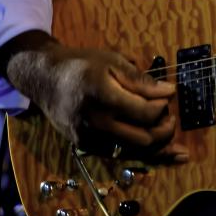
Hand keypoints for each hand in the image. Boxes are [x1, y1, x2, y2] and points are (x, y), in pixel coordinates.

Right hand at [0, 31, 183, 160]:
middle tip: (170, 116)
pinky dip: (139, 151)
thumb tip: (169, 92)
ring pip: (134, 153)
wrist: (45, 80)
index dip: (163, 106)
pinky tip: (155, 146)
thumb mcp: (112, 61)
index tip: (168, 94)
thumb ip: (141, 80)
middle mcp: (96, 122)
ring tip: (165, 129)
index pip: (146, 113)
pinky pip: (120, 155)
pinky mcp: (86, 147)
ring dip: (156, 145)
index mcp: (103, 96)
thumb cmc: (82, 65)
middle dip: (165, 129)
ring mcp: (90, 138)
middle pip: (144, 139)